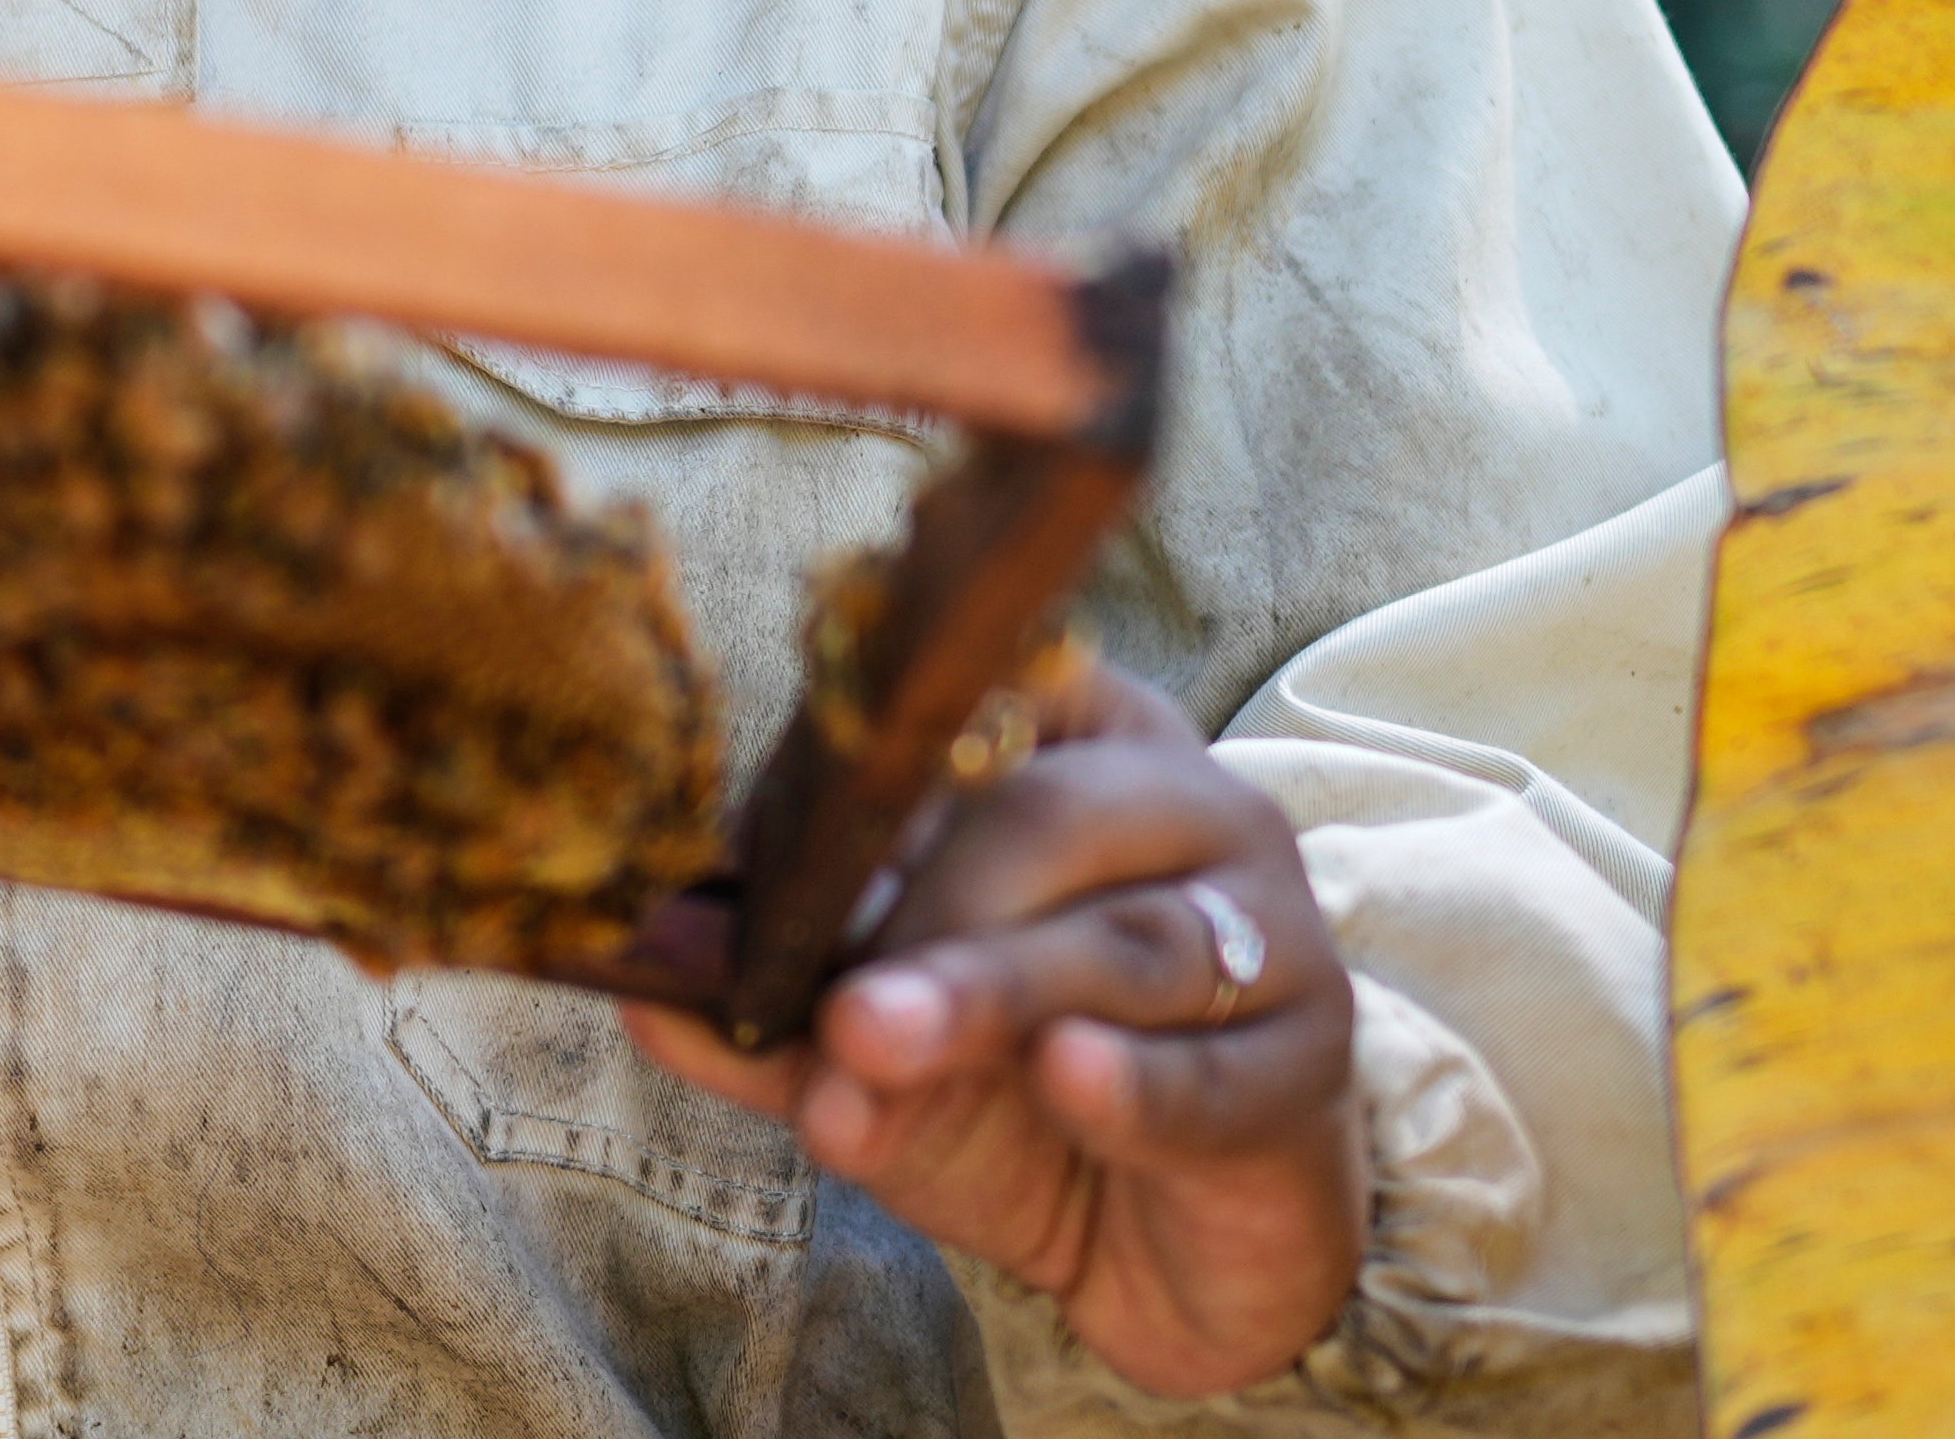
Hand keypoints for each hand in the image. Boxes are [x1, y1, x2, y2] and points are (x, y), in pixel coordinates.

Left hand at [626, 655, 1366, 1399]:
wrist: (1168, 1251)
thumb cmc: (1017, 1100)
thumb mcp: (872, 1055)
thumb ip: (764, 1014)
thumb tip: (644, 974)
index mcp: (1073, 751)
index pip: (974, 701)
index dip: (864, 764)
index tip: (764, 841)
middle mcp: (1188, 808)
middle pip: (1042, 823)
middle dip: (915, 910)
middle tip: (823, 999)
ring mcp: (1272, 931)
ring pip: (1121, 942)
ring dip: (988, 992)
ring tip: (873, 1043)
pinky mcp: (1310, 1068)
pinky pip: (1212, 1071)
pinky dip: (1130, 1083)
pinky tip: (1067, 1084)